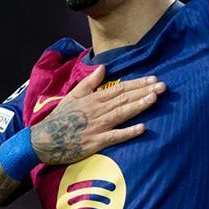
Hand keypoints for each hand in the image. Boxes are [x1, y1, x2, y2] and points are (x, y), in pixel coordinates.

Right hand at [30, 65, 165, 164]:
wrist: (44, 139)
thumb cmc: (60, 118)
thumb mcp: (73, 95)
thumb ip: (90, 81)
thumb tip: (103, 67)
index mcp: (94, 98)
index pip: (120, 88)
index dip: (138, 84)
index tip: (154, 78)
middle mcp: (98, 110)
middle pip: (125, 98)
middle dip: (145, 91)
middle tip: (163, 86)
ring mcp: (97, 126)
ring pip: (122, 113)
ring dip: (139, 106)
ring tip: (154, 99)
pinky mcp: (95, 142)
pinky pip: (114, 137)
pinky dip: (128, 132)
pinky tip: (142, 128)